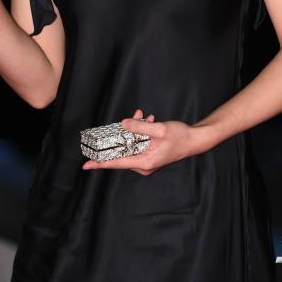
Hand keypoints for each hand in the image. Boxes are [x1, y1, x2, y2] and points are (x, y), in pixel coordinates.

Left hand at [82, 107, 196, 175]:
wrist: (195, 140)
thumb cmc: (180, 136)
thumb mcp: (159, 129)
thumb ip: (140, 127)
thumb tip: (123, 124)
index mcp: (144, 162)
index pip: (117, 163)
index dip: (100, 163)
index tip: (86, 164)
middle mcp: (144, 164)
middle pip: (122, 152)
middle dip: (120, 135)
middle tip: (122, 122)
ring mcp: (147, 160)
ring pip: (131, 144)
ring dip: (133, 130)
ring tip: (141, 116)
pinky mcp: (150, 154)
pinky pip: (138, 143)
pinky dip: (140, 132)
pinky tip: (146, 119)